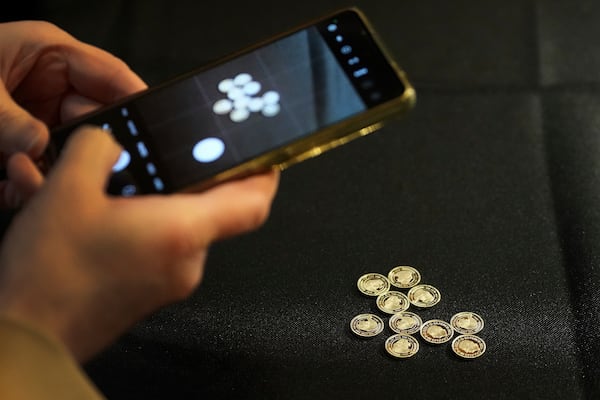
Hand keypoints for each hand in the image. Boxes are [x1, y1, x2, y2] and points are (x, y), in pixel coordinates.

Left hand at [0, 20, 146, 207]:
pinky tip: (8, 186)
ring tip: (20, 176)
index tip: (154, 132)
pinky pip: (41, 170)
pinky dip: (27, 185)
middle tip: (72, 167)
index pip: (112, 76)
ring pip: (68, 153)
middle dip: (84, 148)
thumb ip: (6, 118)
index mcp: (49, 54)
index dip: (137, 102)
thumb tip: (38, 147)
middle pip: (94, 121)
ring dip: (51, 172)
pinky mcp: (20, 148)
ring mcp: (36, 119)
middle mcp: (49, 87)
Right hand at [0, 126, 278, 361]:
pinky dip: (149, 227)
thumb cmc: (51, 274)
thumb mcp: (68, 188)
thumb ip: (99, 148)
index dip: (265, 174)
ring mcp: (173, 282)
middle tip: (170, 160)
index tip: (263, 156)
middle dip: (193, 182)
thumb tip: (112, 140)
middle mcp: (188, 261)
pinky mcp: (154, 292)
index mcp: (183, 231)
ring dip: (162, 205)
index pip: (253, 202)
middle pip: (215, 211)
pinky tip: (111, 218)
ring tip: (122, 190)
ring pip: (184, 229)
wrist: (31, 332)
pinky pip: (165, 248)